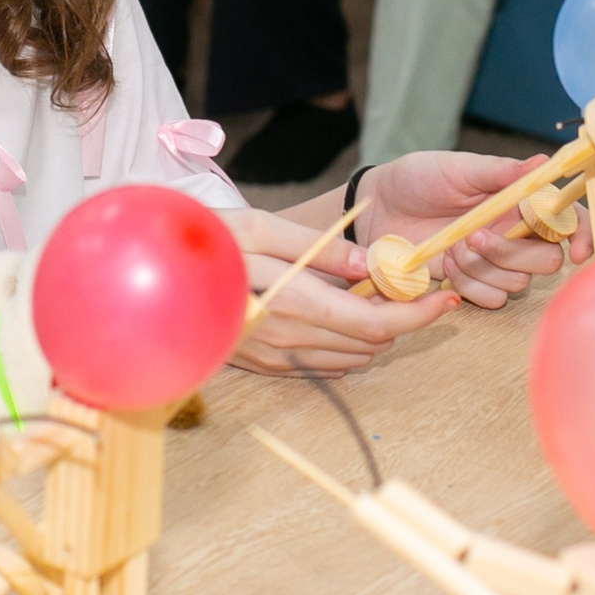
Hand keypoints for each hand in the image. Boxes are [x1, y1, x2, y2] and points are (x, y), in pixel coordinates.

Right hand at [221, 206, 458, 375]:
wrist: (147, 281)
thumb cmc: (204, 243)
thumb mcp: (259, 228)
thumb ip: (316, 247)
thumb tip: (366, 265)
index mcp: (293, 306)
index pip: (375, 324)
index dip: (418, 315)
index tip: (447, 299)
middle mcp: (287, 341)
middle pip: (369, 344)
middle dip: (400, 318)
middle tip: (412, 285)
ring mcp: (274, 359)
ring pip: (351, 358)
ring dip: (373, 331)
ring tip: (373, 293)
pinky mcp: (263, 366)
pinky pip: (323, 364)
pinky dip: (345, 343)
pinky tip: (338, 312)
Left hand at [358, 150, 591, 308]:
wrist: (377, 208)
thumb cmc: (418, 178)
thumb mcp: (457, 169)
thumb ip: (499, 172)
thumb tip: (542, 162)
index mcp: (519, 201)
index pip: (568, 219)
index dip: (582, 235)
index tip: (576, 250)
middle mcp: (513, 233)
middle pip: (546, 260)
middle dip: (512, 253)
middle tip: (473, 235)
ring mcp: (493, 261)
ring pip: (517, 283)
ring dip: (484, 268)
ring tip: (451, 247)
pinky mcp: (472, 283)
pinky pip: (492, 300)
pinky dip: (470, 286)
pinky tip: (446, 266)